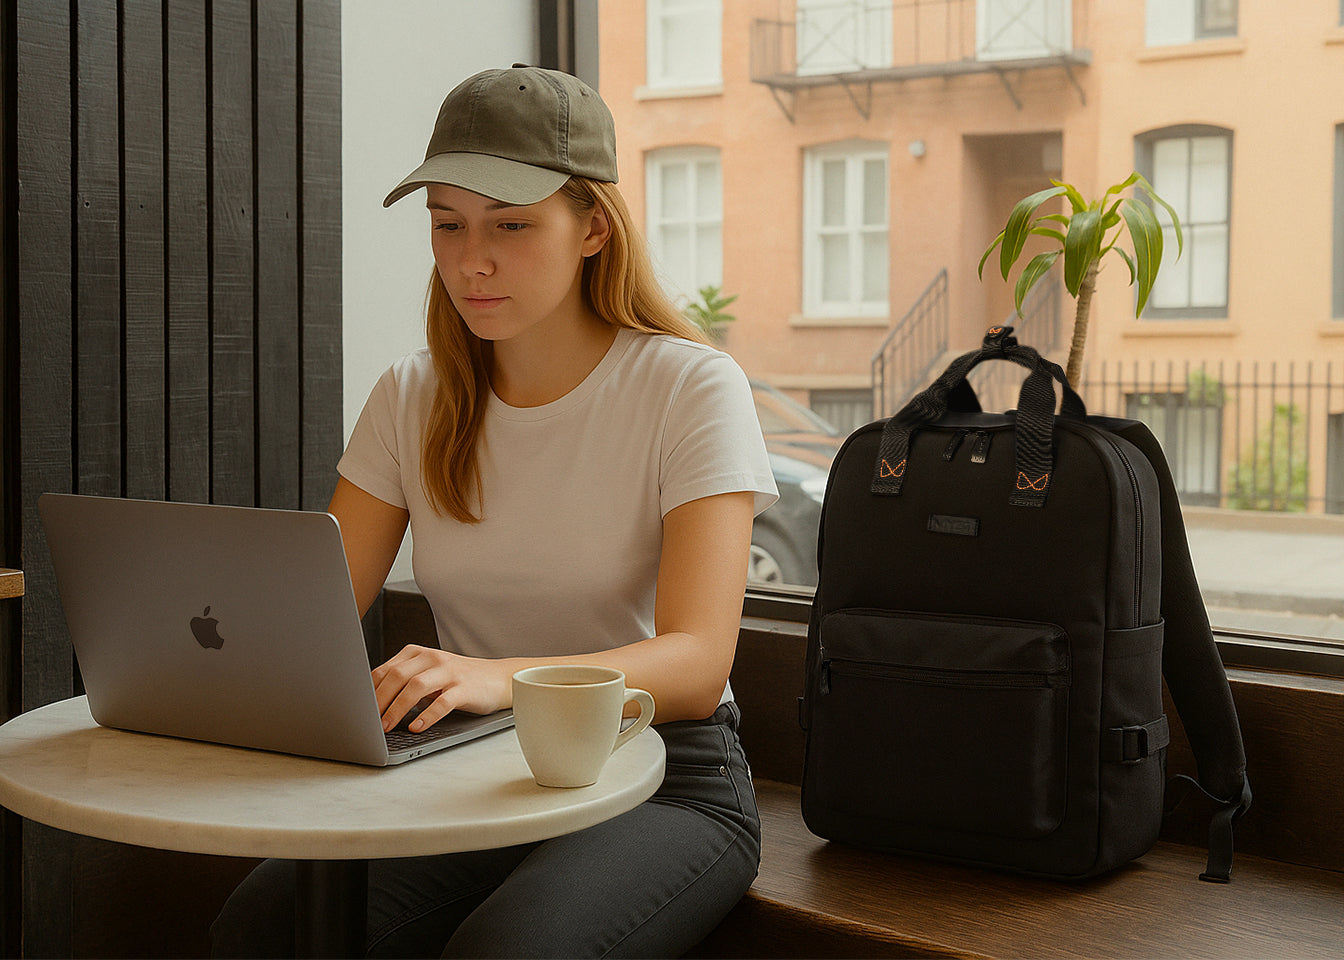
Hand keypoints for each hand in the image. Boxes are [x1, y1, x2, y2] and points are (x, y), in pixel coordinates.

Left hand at [371, 645, 511, 732]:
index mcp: (418, 653)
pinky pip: (442, 702)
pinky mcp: (464, 688)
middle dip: (378, 701)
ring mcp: (449, 672)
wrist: (498, 679)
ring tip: (387, 727)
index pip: (385, 670)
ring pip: (416, 687)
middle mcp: (432, 658)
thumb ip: (404, 683)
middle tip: (367, 722)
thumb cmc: (457, 680)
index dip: (368, 691)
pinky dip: (427, 716)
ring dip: (397, 709)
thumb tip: (372, 705)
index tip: (357, 710)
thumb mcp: (428, 675)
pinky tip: (417, 727)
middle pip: (397, 676)